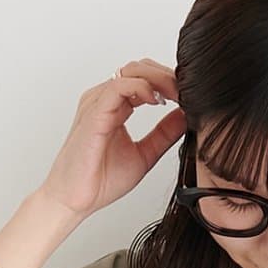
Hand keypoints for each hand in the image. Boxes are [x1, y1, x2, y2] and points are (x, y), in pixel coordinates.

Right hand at [38, 59, 186, 223]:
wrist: (76, 200)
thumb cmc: (100, 180)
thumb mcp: (146, 153)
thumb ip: (164, 133)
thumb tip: (186, 116)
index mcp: (115, 107)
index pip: (145, 78)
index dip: (170, 82)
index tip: (190, 95)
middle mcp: (104, 100)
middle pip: (140, 68)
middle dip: (168, 76)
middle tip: (188, 91)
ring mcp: (97, 103)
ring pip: (131, 71)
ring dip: (159, 79)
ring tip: (178, 95)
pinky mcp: (93, 113)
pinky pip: (118, 87)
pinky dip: (141, 88)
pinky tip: (157, 100)